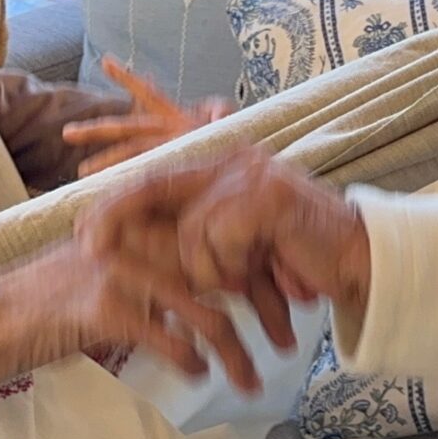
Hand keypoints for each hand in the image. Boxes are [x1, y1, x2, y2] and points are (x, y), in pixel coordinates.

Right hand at [0, 235, 265, 395]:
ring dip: (238, 353)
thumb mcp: (118, 266)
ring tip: (252, 381)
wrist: (0, 318)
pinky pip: (172, 338)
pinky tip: (198, 374)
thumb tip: (221, 278)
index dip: (265, 271)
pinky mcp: (109, 310)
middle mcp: (142, 239)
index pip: (226, 238)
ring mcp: (126, 272)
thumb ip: (165, 263)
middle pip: (230, 272)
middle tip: (289, 342)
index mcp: (150, 223)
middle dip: (266, 309)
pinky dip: (192, 361)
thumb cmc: (63, 297)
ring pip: (209, 313)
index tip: (288, 302)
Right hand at [61, 56, 236, 177]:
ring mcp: (163, 154)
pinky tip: (111, 190)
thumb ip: (219, 110)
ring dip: (107, 161)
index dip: (127, 78)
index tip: (105, 61)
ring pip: (129, 155)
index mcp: (174, 117)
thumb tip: (213, 113)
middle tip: (68, 134)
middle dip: (96, 131)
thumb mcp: (227, 118)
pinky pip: (147, 177)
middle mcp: (163, 134)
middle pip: (125, 129)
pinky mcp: (169, 172)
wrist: (240, 166)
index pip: (147, 94)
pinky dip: (129, 182)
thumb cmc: (231, 140)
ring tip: (84, 173)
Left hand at [78, 147, 369, 330]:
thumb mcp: (236, 250)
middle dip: (114, 218)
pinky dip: (235, 267)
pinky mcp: (265, 196)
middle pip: (155, 186)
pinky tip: (266, 271)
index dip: (114, 202)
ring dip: (214, 271)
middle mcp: (235, 159)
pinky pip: (219, 240)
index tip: (79, 228)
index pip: (157, 177)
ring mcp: (250, 174)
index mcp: (225, 167)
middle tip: (87, 247)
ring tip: (250, 279)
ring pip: (191, 232)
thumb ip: (195, 241)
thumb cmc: (298, 262)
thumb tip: (132, 251)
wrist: (358, 264)